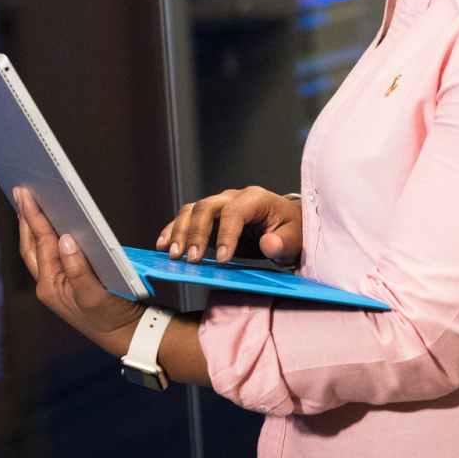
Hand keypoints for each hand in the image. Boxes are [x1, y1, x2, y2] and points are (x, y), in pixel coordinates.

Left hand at [15, 186, 144, 356]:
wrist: (122, 334)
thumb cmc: (110, 316)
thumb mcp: (94, 294)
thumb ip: (78, 268)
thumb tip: (65, 238)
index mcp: (50, 286)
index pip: (41, 243)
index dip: (34, 216)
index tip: (27, 194)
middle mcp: (47, 284)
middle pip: (30, 245)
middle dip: (24, 217)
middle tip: (20, 191)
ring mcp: (54, 284)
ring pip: (36, 250)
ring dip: (31, 226)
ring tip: (28, 203)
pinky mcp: (63, 282)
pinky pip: (48, 255)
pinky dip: (44, 237)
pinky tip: (48, 224)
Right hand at [155, 187, 302, 264]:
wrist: (286, 225)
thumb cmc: (291, 231)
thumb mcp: (296, 238)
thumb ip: (284, 242)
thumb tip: (269, 244)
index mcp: (255, 199)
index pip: (235, 212)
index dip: (226, 234)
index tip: (222, 259)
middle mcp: (231, 198)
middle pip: (206, 207)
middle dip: (196, 233)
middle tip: (190, 259)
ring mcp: (217, 206)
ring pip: (191, 211)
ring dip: (179, 232)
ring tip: (172, 255)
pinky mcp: (207, 219)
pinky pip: (185, 218)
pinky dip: (172, 230)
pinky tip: (162, 245)